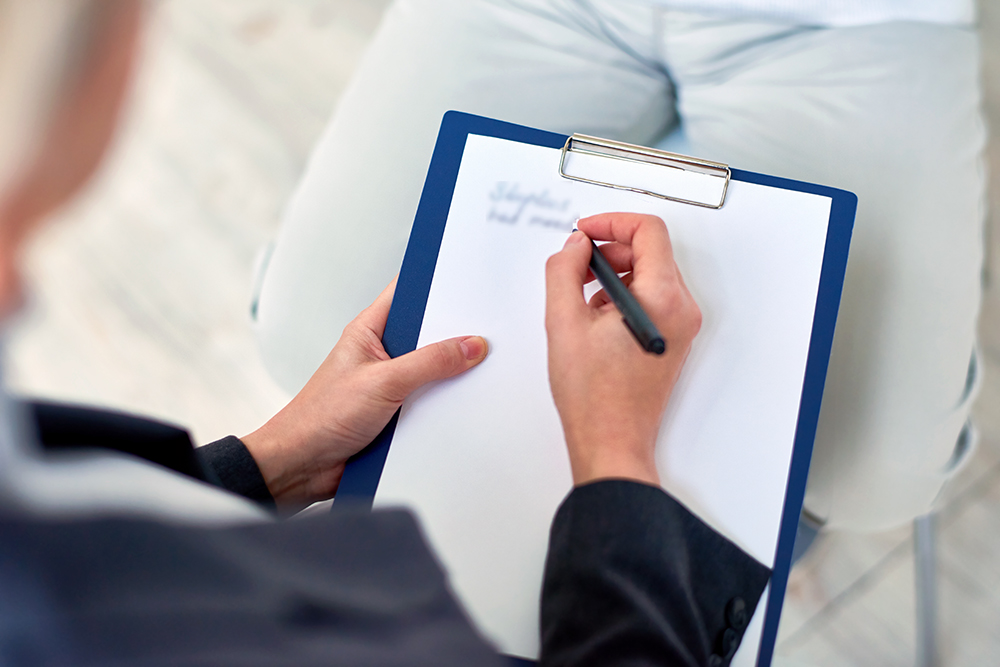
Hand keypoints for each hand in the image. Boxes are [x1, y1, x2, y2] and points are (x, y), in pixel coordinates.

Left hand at [242, 277, 488, 509]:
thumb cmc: (320, 418)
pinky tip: (452, 410)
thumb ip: (430, 362)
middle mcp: (381, 354)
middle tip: (476, 341)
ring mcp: (390, 384)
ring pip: (432, 372)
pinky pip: (430, 402)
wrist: (304, 465)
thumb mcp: (383, 382)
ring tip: (463, 379)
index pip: (407, 294)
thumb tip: (468, 346)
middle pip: (427, 335)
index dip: (435, 287)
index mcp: (369, 331)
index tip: (467, 288)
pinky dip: (442, 407)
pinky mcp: (398, 412)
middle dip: (451, 339)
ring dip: (446, 379)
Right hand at [545, 213, 700, 486]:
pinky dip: (622, 295)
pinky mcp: (672, 339)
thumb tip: (574, 247)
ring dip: (615, 274)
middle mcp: (681, 309)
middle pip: (652, 251)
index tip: (585, 232)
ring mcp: (681, 326)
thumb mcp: (564, 322)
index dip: (611, 222)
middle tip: (577, 264)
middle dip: (611, 250)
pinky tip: (595, 320)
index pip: (648, 231)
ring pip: (650, 274)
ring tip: (582, 298)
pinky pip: (652, 298)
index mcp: (663, 298)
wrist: (612, 442)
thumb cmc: (594, 396)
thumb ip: (564, 271)